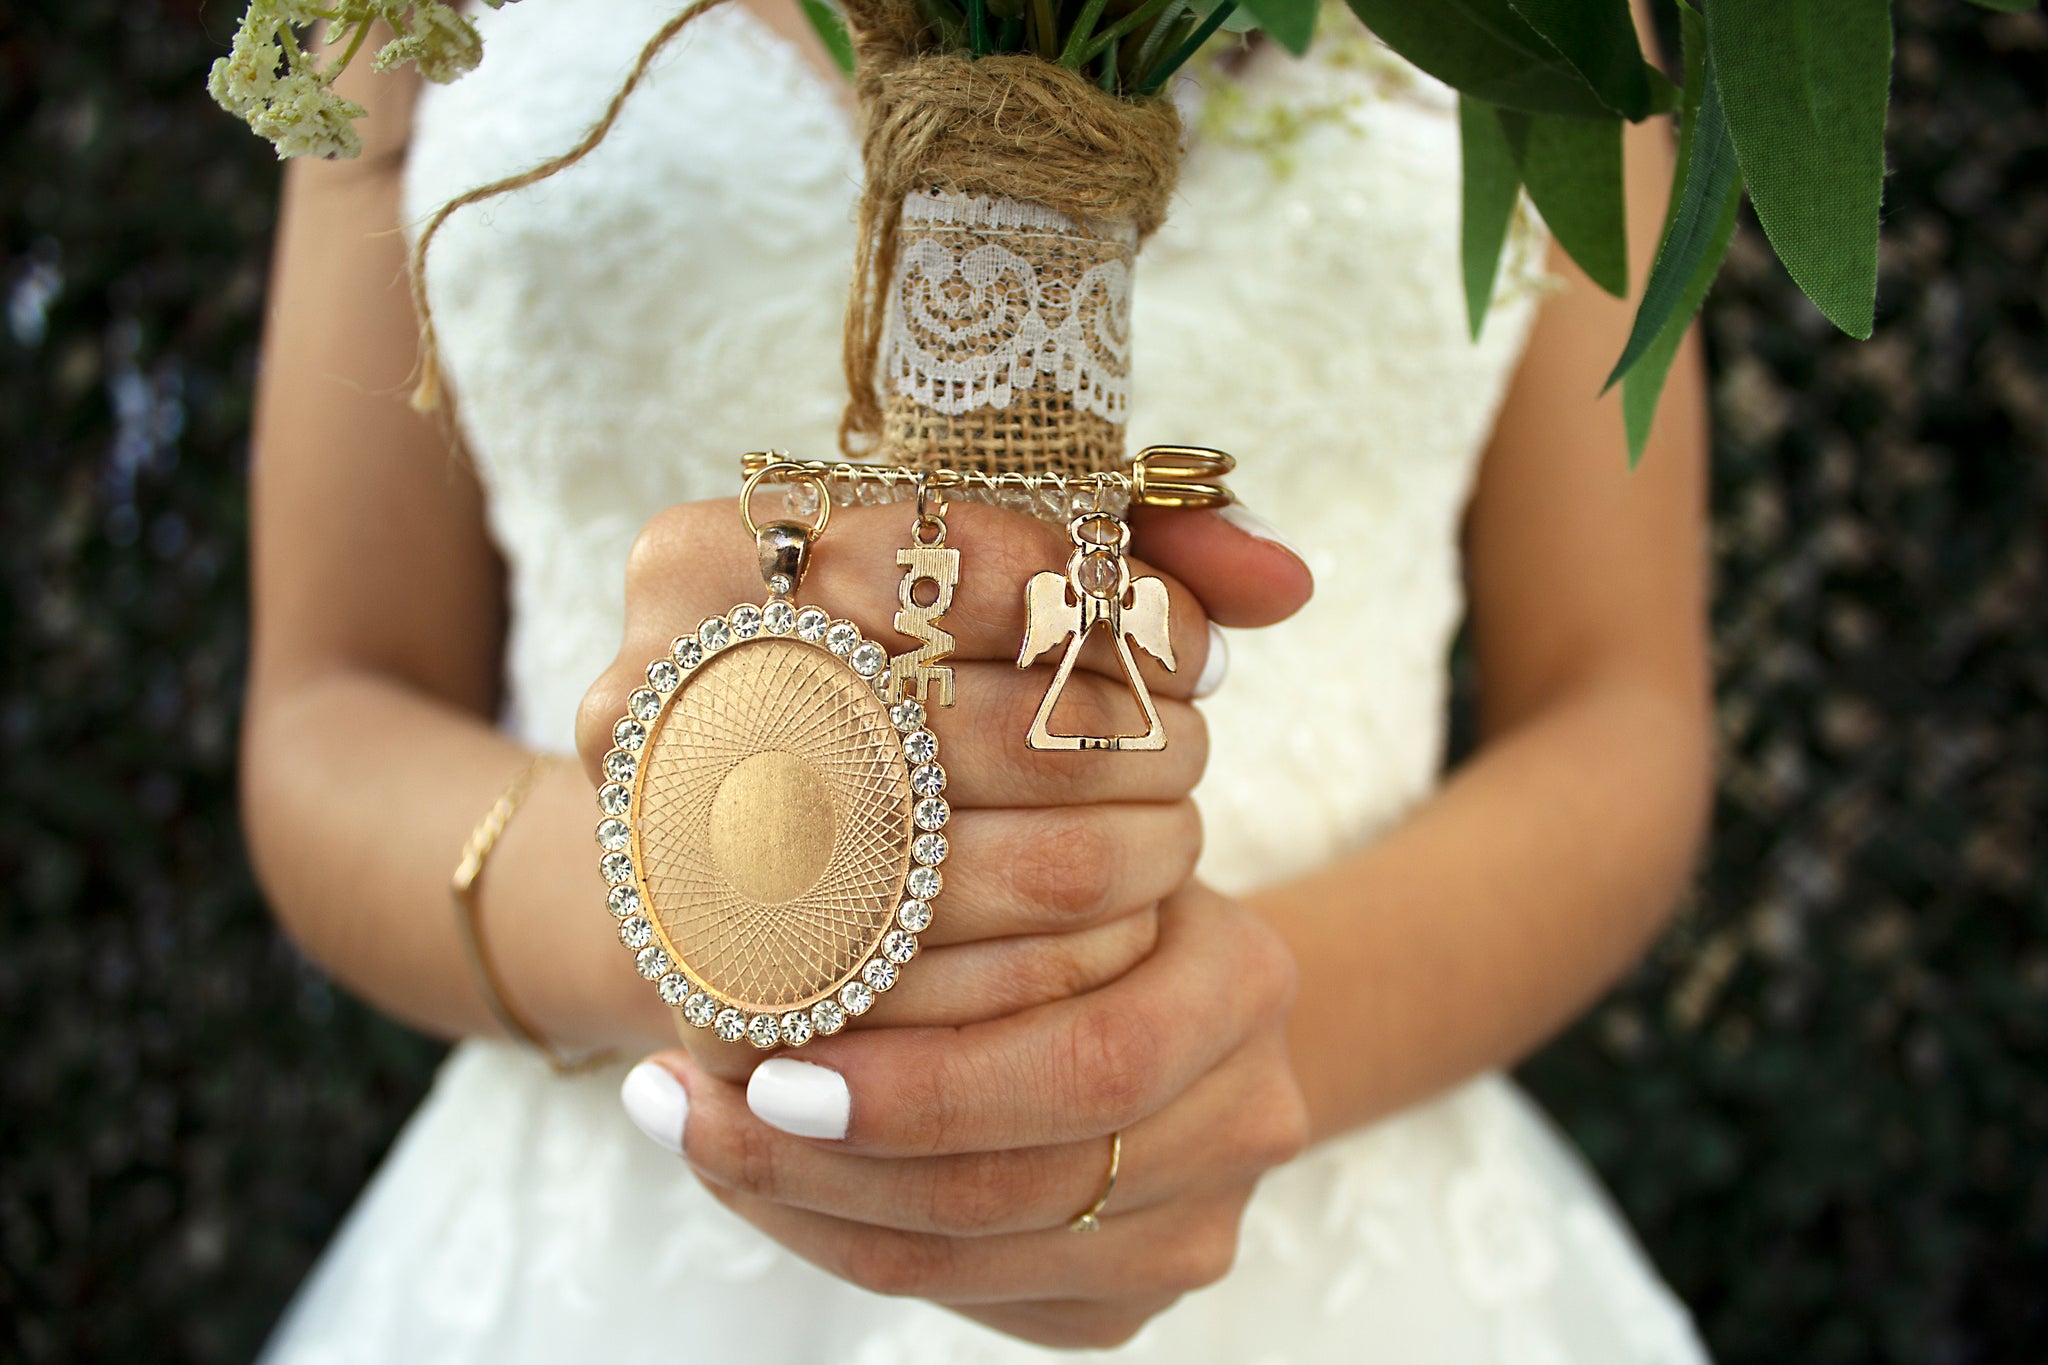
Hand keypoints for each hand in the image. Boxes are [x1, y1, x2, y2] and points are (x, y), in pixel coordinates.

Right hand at [575, 495, 1310, 1072]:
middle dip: (1123, 743)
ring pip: (971, 878)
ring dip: (1119, 860)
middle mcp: (651, 707)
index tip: (1186, 640)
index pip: (940, 558)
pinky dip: (1067, 968)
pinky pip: (948, 1011)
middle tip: (1188, 748)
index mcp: (699, 569)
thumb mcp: (955, 587)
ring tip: (1167, 835)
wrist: (706, 860)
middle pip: (962, 726)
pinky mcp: (723, 1006)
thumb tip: (1284, 577)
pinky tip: (1115, 929)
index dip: (1099, 600)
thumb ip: (1125, 548)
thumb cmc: (864, 694)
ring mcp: (669, 870)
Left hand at [625, 882, 1309, 1348]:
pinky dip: (849, 1245)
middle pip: (1027, 1186)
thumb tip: (761, 846)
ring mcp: (1200, 1224)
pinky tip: (764, 1187)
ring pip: (977, 1257)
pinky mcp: (1134, 1297)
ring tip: (688, 1134)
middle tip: (684, 1107)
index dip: (922, 1086)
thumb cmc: (1084, 890)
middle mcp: (1248, 1118)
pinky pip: (973, 1297)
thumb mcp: (1058, 842)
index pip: (1090, 1063)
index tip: (757, 1058)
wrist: (1182, 988)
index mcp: (1241, 981)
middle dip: (829, 1162)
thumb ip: (973, 856)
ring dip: (806, 1211)